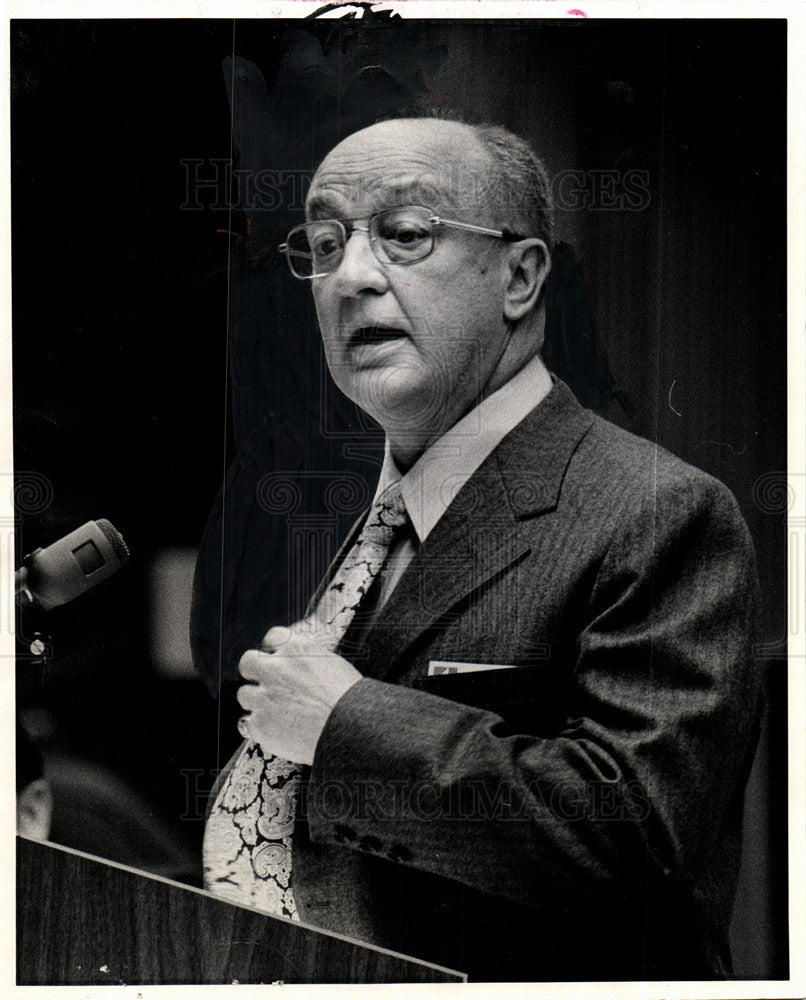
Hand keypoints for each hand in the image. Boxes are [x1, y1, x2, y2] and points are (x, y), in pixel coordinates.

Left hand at [236, 623, 361, 764]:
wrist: (351, 727)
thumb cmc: (351, 699)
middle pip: (248, 662)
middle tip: (266, 683)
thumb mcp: (333, 665)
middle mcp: (276, 669)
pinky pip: (250, 724)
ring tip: (276, 713)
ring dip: (257, 702)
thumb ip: (310, 662)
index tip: (277, 657)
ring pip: (245, 695)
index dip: (275, 648)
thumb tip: (302, 669)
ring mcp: (265, 696)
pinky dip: (262, 730)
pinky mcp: (260, 724)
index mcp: (296, 649)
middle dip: (254, 671)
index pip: (273, 636)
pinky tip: (279, 733)